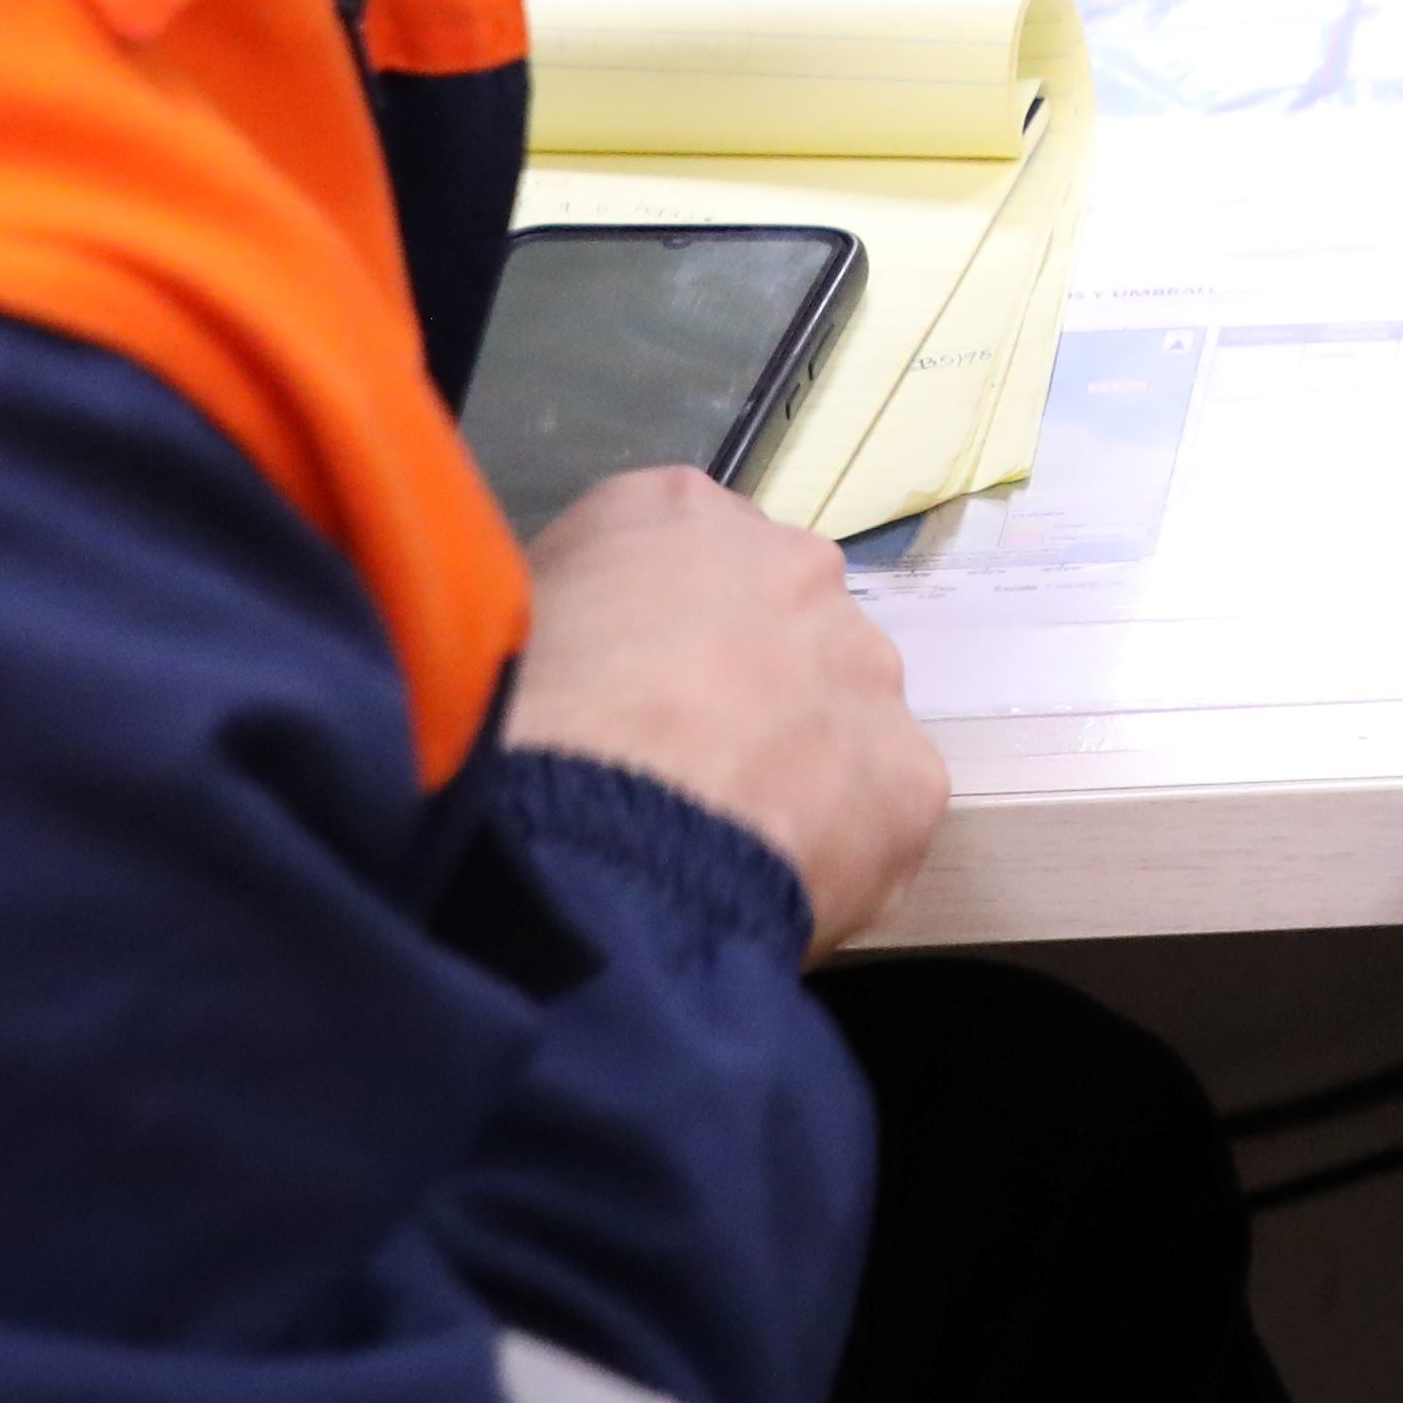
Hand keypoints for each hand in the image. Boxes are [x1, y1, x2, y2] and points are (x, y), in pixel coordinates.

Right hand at [504, 466, 944, 948]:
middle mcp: (793, 565)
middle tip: (674, 777)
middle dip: (739, 694)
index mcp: (676, 514)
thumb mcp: (492, 632)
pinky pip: (875, 812)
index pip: (679, 557)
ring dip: (793, 769)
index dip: (652, 639)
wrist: (590, 838)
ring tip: (713, 847)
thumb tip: (576, 656)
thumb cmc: (511, 729)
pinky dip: (832, 852)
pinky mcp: (910, 774)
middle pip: (776, 629)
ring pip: (837, 717)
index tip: (624, 700)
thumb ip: (561, 617)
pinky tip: (764, 888)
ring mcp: (864, 666)